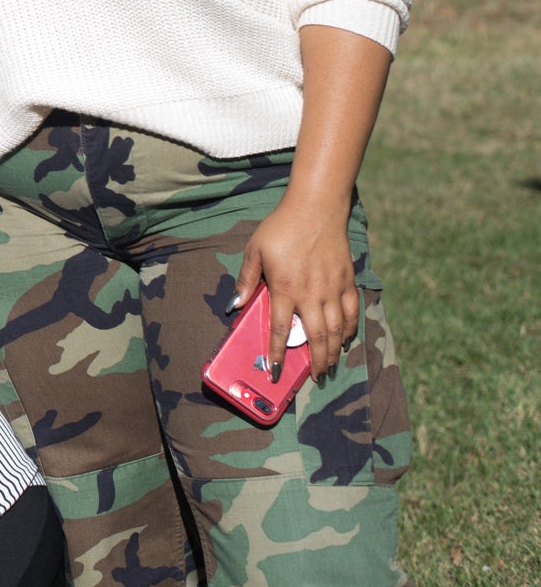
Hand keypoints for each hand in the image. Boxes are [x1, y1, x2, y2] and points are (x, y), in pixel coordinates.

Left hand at [231, 193, 357, 376]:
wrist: (315, 208)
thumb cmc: (281, 228)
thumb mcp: (254, 250)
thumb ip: (246, 279)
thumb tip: (234, 305)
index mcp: (284, 288)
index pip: (279, 329)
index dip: (277, 354)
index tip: (276, 371)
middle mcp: (310, 294)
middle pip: (316, 337)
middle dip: (316, 361)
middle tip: (315, 378)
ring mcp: (332, 289)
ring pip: (337, 330)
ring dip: (334, 352)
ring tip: (330, 366)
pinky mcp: (347, 281)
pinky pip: (352, 312)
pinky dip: (351, 329)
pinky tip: (346, 339)